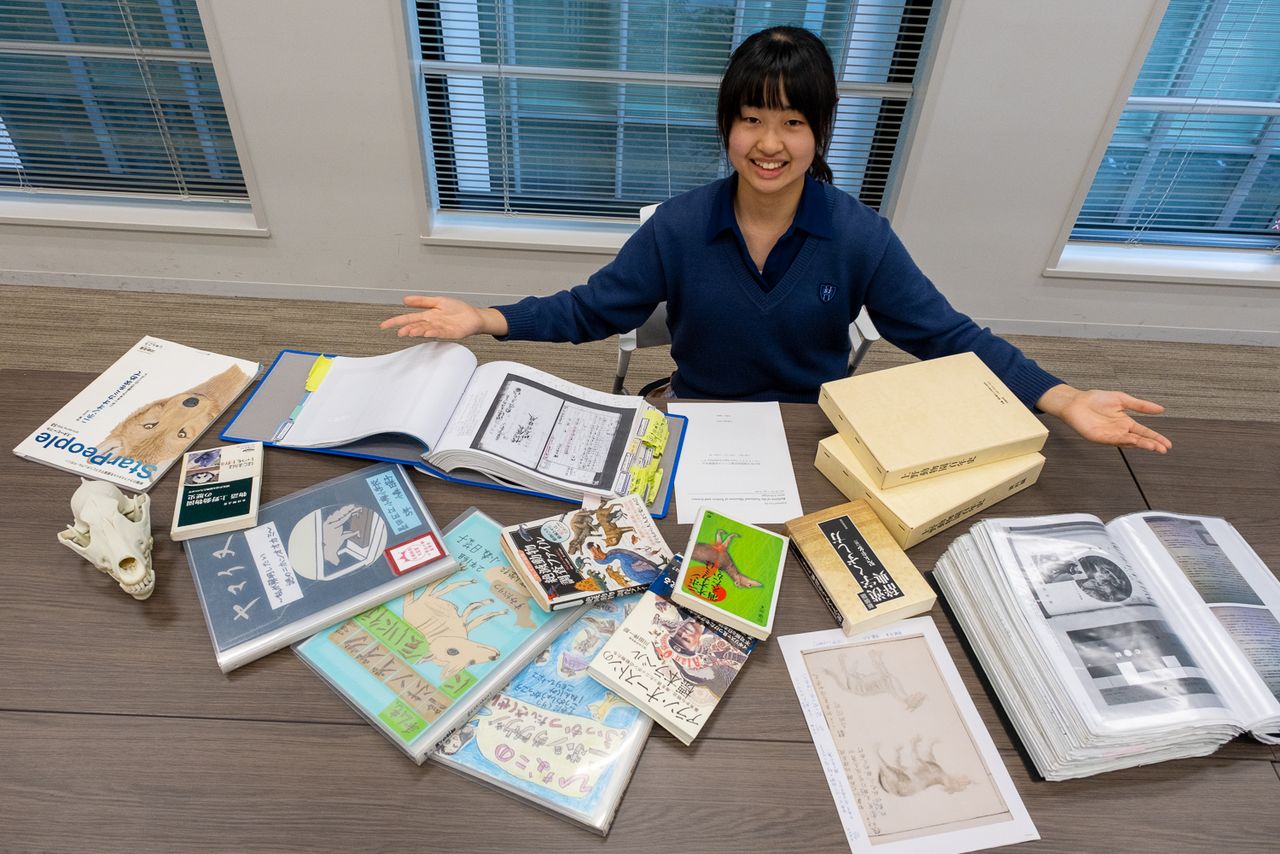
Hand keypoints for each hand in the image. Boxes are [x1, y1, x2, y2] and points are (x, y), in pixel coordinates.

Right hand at [378, 295, 507, 338]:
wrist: (474, 316)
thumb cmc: (457, 309)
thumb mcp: (438, 301)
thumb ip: (422, 301)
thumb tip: (404, 300)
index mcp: (427, 316)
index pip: (408, 318)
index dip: (396, 322)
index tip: (384, 325)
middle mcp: (431, 323)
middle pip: (415, 326)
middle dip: (407, 329)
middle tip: (399, 332)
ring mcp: (440, 329)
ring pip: (426, 330)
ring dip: (418, 331)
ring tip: (410, 332)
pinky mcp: (450, 333)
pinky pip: (440, 332)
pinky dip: (433, 332)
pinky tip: (427, 332)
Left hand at [1036, 384, 1171, 452]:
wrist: (1076, 401)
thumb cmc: (1096, 399)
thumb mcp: (1123, 399)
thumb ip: (1141, 405)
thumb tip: (1161, 409)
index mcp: (1126, 422)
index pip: (1144, 432)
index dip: (1156, 438)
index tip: (1167, 444)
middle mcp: (1119, 431)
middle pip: (1139, 439)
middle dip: (1152, 444)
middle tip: (1163, 449)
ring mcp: (1110, 435)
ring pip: (1128, 442)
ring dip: (1141, 444)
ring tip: (1153, 446)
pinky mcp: (1099, 437)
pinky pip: (1113, 440)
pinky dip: (1124, 440)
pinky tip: (1134, 441)